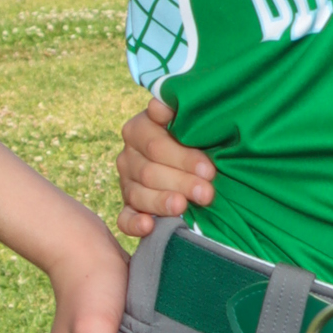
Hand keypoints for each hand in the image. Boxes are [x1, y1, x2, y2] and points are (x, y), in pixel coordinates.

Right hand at [117, 93, 216, 235]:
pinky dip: (135, 224)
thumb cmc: (197, 136)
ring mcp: (126, 183)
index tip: (208, 169)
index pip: (155, 144)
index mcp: (139, 129)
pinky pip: (124, 219)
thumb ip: (179, 112)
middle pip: (150, 171)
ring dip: (162, 202)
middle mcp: (128, 155)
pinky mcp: (129, 207)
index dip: (182, 157)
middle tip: (207, 193)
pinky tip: (149, 225)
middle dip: (181, 182)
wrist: (197, 159)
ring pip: (138, 194)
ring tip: (183, 207)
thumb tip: (162, 106)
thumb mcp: (192, 120)